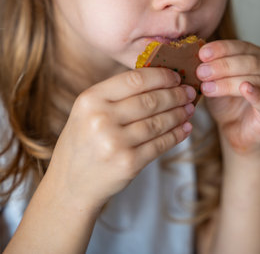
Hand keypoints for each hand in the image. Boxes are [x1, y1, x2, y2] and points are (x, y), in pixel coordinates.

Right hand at [47, 68, 195, 210]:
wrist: (70, 184)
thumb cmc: (83, 141)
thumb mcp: (88, 110)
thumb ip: (116, 94)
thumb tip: (158, 79)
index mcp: (90, 99)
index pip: (134, 79)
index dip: (160, 76)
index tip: (175, 76)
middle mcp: (101, 118)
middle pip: (150, 100)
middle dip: (175, 94)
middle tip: (189, 91)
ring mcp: (114, 142)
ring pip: (158, 122)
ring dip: (179, 114)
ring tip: (189, 108)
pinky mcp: (128, 163)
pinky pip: (160, 144)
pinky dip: (176, 135)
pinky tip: (185, 128)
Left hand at [197, 40, 259, 153]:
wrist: (234, 130)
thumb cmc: (226, 101)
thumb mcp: (214, 80)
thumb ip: (209, 67)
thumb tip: (194, 55)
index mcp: (257, 56)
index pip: (240, 46)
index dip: (221, 49)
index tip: (202, 54)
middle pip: (249, 61)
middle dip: (222, 65)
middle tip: (201, 72)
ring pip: (256, 79)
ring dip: (229, 81)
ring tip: (208, 87)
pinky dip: (256, 93)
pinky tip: (244, 89)